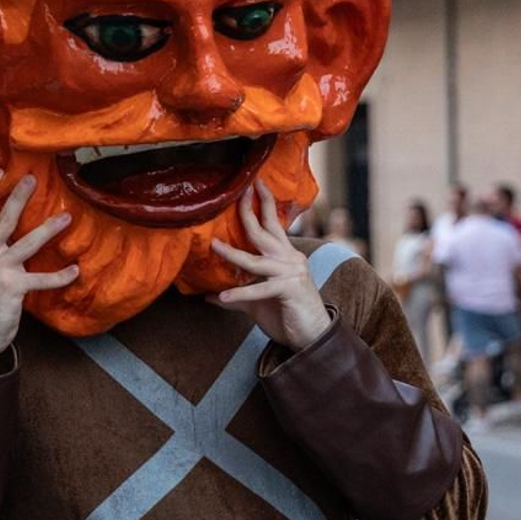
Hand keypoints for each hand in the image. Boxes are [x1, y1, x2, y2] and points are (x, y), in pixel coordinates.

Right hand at [0, 170, 76, 375]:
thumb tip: (1, 235)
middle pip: (3, 219)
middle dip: (18, 196)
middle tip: (32, 178)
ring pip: (27, 243)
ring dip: (49, 229)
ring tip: (66, 217)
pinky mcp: (12, 288)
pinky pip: (42, 279)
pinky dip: (60, 275)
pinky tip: (75, 270)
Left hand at [208, 181, 333, 351]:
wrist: (312, 336)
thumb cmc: (287, 314)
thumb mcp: (257, 302)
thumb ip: (236, 294)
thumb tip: (207, 295)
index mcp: (286, 255)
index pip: (274, 223)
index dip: (265, 202)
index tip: (255, 183)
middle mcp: (290, 258)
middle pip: (265, 231)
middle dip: (249, 211)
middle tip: (240, 191)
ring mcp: (291, 272)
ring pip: (255, 260)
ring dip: (232, 254)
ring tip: (214, 246)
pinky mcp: (289, 289)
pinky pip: (259, 289)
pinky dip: (239, 294)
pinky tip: (221, 297)